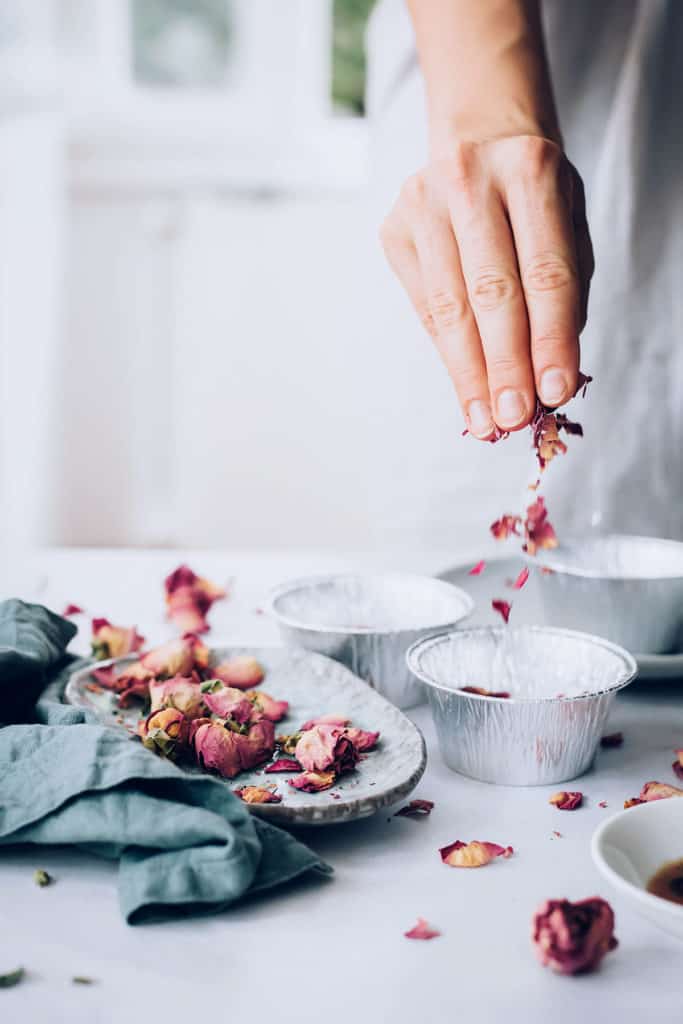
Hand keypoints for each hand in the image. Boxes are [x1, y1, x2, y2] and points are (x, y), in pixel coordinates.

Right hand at [380, 136, 593, 438]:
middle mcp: (470, 180)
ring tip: (487, 419)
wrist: (478, 139)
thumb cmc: (532, 197)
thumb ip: (564, 294)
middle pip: (491, 292)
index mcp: (531, 170)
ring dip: (470, 373)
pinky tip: (466, 388)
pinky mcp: (394, 229)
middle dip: (505, 365)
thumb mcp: (567, 224)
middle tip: (514, 417)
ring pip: (449, 308)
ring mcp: (422, 203)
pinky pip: (425, 308)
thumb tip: (548, 380)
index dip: (551, 338)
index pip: (545, 271)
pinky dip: (449, 354)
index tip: (555, 392)